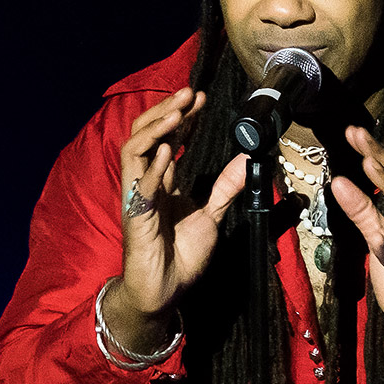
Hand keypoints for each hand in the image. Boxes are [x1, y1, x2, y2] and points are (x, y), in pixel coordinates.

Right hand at [110, 88, 245, 338]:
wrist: (165, 291)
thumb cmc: (181, 256)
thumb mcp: (212, 215)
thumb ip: (226, 187)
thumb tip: (249, 159)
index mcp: (164, 180)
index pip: (168, 137)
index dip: (182, 116)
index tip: (200, 97)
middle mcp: (147, 182)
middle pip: (148, 135)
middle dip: (168, 111)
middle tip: (189, 92)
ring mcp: (138, 196)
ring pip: (135, 150)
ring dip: (156, 128)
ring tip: (177, 112)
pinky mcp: (135, 214)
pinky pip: (139, 184)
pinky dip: (153, 167)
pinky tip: (168, 152)